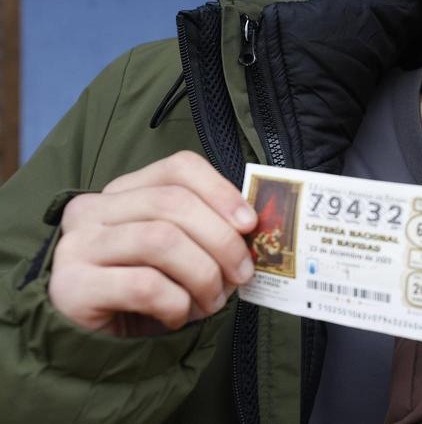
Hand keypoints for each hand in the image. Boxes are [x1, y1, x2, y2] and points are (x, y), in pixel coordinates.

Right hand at [48, 151, 256, 335]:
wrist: (95, 350)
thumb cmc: (146, 298)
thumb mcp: (180, 254)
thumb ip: (207, 231)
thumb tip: (253, 226)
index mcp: (122, 192)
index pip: (178, 167)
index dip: (221, 191)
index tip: (250, 224)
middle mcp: (92, 210)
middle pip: (174, 203)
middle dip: (222, 240)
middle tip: (243, 274)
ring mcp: (76, 246)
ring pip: (161, 240)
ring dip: (203, 275)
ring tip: (212, 302)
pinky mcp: (71, 287)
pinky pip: (144, 285)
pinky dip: (176, 304)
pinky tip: (176, 318)